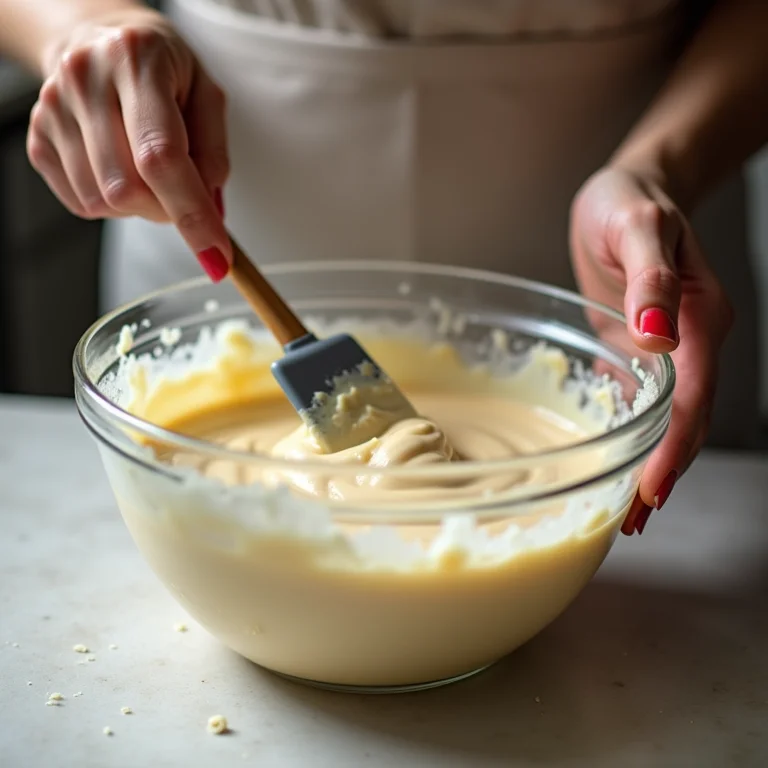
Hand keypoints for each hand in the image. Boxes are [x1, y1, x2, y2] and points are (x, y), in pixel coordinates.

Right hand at [26, 7, 230, 279]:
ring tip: (147, 170)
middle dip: (166, 211)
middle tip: (182, 194)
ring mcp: (53, 108)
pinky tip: (121, 169)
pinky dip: (112, 205)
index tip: (216, 254)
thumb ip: (214, 152)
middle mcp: (86, 78)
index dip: (191, 213)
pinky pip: (81, 203)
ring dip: (139, 208)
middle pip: (126, 189)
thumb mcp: (206, 95)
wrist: (98, 38)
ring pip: (102, 202)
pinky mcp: (37, 137)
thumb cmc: (163, 71)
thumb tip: (211, 211)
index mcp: (137, 60)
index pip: (161, 156)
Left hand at [570, 166, 732, 534]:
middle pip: (686, 419)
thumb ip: (652, 280)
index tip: (652, 485)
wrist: (629, 193)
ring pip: (669, 419)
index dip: (674, 444)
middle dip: (664, 470)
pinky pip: (644, 401)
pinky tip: (619, 463)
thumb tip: (657, 333)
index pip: (692, 396)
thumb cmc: (630, 202)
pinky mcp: (640, 350)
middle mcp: (691, 342)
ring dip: (653, 463)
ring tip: (629, 511)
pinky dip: (637, 437)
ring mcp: (668, 350)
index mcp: (700, 318)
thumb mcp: (638, 227)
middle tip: (635, 518)